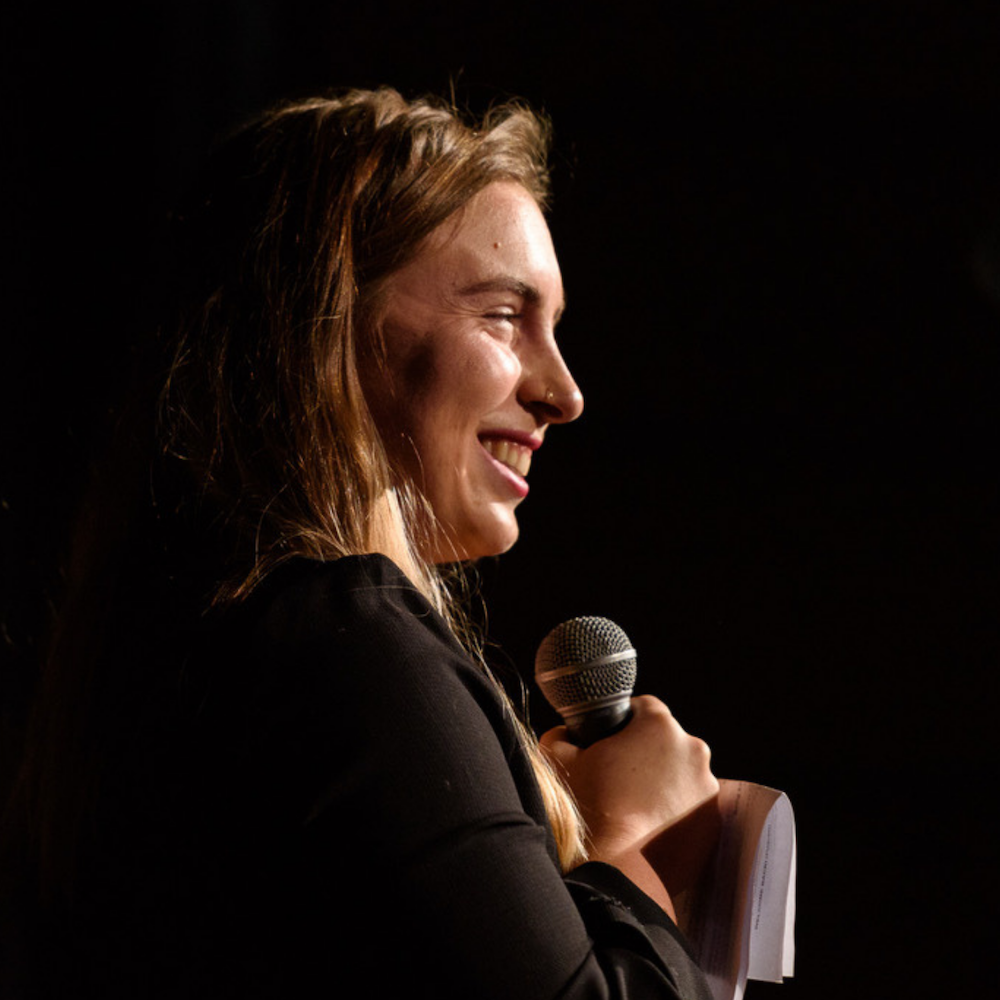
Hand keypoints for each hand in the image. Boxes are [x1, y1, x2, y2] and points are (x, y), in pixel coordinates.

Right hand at [540, 695, 719, 916]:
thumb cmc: (590, 810)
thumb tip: (565, 733)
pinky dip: (676, 811)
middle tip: (619, 779)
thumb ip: (561, 735)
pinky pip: (693, 805)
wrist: (619, 870)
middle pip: (666, 741)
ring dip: (663, 783)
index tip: (611, 742)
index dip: (624, 722)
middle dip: (645, 755)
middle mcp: (693, 749)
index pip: (643, 707)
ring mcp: (708, 787)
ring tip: (634, 806)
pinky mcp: (714, 820)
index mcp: (659, 725)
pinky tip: (650, 825)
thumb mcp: (560, 760)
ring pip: (682, 774)